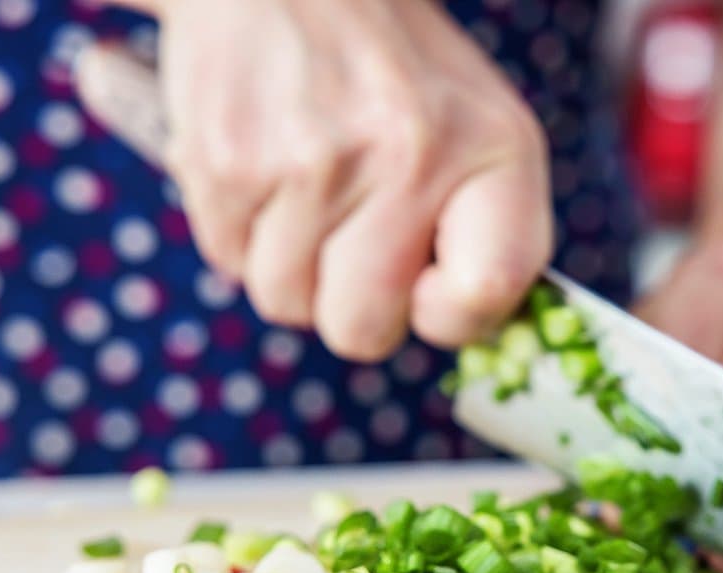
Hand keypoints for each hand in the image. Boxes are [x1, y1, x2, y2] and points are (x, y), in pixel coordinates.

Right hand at [85, 0, 551, 360]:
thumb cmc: (399, 75)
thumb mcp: (484, 134)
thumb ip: (492, 240)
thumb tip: (480, 347)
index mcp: (494, 150)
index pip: (485, 296)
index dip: (449, 316)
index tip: (428, 286)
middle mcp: (408, 156)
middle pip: (363, 332)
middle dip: (354, 304)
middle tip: (357, 235)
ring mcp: (311, 162)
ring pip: (287, 303)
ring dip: (293, 263)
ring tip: (312, 182)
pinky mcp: (228, 162)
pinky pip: (231, 262)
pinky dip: (244, 231)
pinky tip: (268, 166)